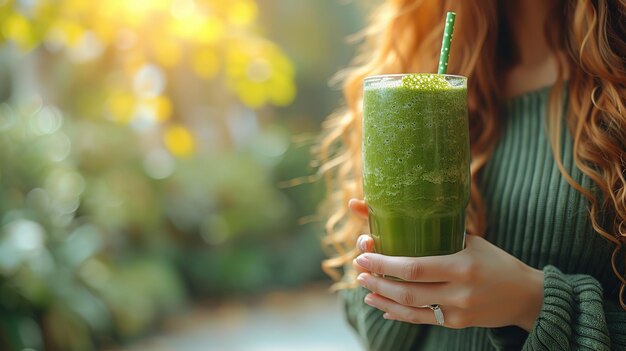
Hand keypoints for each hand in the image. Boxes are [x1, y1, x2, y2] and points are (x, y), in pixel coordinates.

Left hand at [349, 198, 543, 330]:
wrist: (526, 295)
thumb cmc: (495, 261)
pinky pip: (422, 320)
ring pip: (411, 309)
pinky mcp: (458, 324)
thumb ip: (441, 233)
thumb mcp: (472, 242)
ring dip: (383, 299)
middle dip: (377, 281)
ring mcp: (458, 311)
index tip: (364, 256)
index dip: (385, 264)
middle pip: (408, 291)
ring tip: (365, 289)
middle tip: (358, 272)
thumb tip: (401, 213)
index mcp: (462, 265)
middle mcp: (459, 291)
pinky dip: (399, 314)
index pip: (415, 268)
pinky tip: (383, 307)